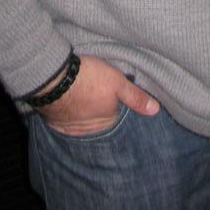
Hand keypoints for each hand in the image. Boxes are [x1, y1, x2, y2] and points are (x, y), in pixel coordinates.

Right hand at [37, 55, 159, 135]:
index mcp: (106, 122)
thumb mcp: (118, 82)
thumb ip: (136, 97)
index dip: (115, 101)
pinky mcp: (54, 123)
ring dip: (83, 111)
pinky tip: (67, 100)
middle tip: (95, 89)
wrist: (53, 78)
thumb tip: (155, 110)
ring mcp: (70, 128)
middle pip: (98, 120)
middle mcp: (88, 131)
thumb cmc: (89, 78)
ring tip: (82, 93)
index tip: (111, 90)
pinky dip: (67, 113)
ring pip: (82, 122)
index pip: (116, 115)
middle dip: (98, 108)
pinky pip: (65, 121)